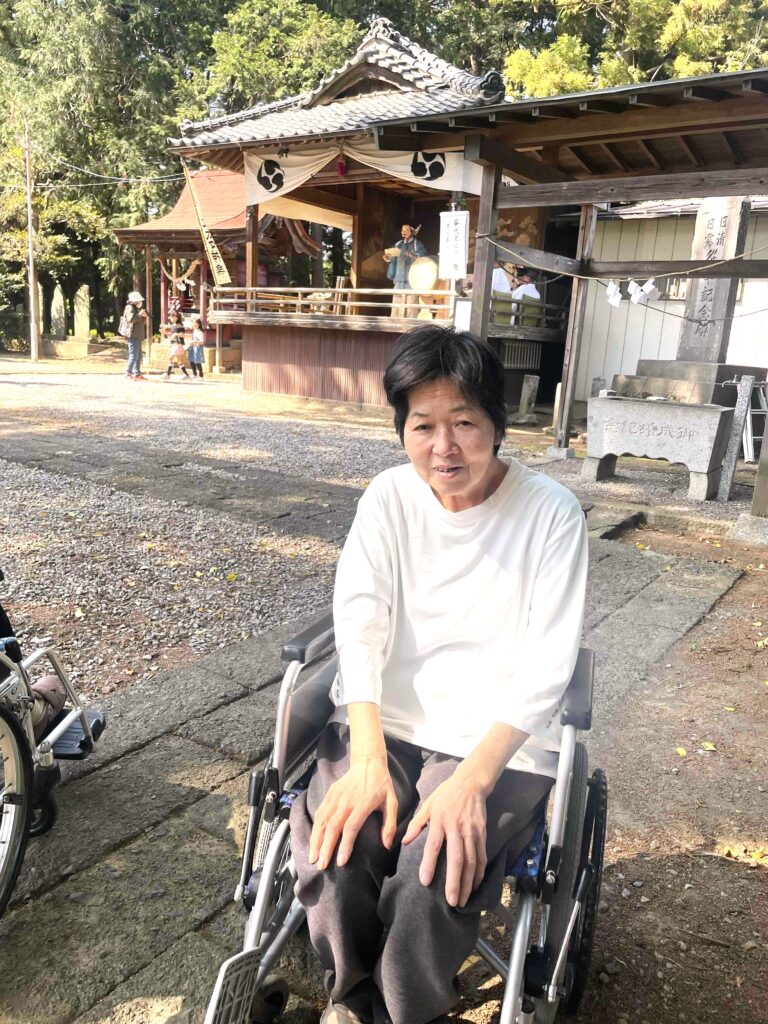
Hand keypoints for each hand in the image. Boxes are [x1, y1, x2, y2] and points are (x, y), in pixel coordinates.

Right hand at [309, 755, 397, 869]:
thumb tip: (386, 845)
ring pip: (322, 820)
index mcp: (363, 804)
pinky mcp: (330, 793)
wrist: (368, 763)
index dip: (345, 845)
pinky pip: (320, 812)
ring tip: (313, 856)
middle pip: (332, 827)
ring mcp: (336, 796)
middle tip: (321, 865)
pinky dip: (315, 827)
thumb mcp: (392, 802)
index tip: (340, 862)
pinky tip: (313, 840)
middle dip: (325, 848)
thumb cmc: (381, 785)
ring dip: (316, 839)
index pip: (350, 827)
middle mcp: (346, 801)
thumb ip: (390, 824)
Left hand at [402, 771, 486, 907]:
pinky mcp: (482, 833)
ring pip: (471, 861)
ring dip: (468, 882)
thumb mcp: (427, 804)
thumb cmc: (445, 794)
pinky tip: (475, 885)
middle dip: (454, 882)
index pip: (433, 845)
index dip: (429, 863)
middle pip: (456, 858)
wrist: (470, 783)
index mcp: (439, 820)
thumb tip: (404, 842)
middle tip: (452, 901)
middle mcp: (456, 827)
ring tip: (464, 900)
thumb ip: (416, 823)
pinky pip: (482, 856)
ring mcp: (471, 831)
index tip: (425, 882)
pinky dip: (479, 873)